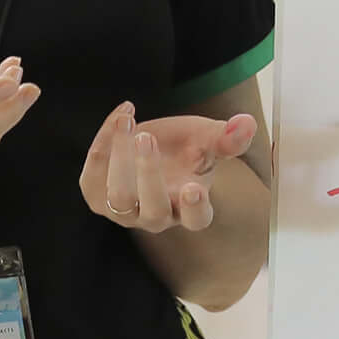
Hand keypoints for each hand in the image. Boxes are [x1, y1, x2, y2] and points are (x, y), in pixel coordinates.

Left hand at [81, 102, 256, 231]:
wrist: (151, 142)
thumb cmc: (185, 146)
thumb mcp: (208, 138)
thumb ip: (227, 137)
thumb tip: (246, 124)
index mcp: (190, 207)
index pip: (196, 219)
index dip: (195, 208)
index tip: (194, 187)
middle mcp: (157, 216)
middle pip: (153, 208)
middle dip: (148, 173)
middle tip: (147, 138)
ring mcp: (125, 211)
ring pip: (118, 197)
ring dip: (119, 158)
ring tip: (127, 122)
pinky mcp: (98, 196)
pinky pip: (92, 179)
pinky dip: (101, 146)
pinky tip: (118, 119)